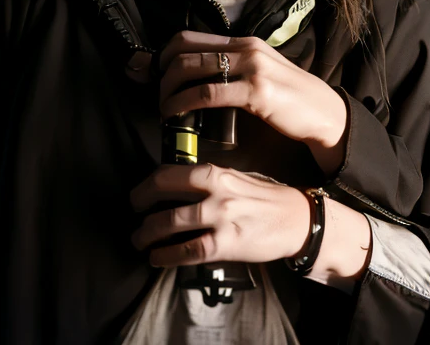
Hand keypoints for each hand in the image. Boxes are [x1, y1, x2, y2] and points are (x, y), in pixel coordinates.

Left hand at [130, 163, 310, 266]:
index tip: (139, 194)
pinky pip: (188, 251)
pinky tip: (158, 258)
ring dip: (147, 233)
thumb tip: (175, 188)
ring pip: (171, 222)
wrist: (295, 219)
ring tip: (140, 239)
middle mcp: (216, 191)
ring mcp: (220, 217)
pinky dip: (167, 255)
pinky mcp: (226, 244)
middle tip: (134, 213)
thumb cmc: (264, 198)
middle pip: (164, 190)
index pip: (170, 172)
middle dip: (140, 202)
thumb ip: (207, 181)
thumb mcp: (235, 178)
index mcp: (216, 172)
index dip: (146, 184)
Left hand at [158, 31, 347, 173]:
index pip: (190, 36)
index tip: (152, 73)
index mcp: (244, 42)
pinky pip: (208, 94)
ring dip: (168, 90)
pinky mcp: (257, 92)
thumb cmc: (290, 97)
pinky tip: (177, 115)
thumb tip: (198, 77)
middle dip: (160, 73)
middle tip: (155, 94)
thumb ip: (233, 68)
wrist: (325, 112)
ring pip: (191, 69)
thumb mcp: (260, 72)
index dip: (164, 54)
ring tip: (164, 109)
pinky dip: (184, 104)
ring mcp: (252, 68)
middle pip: (184, 50)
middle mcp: (246, 48)